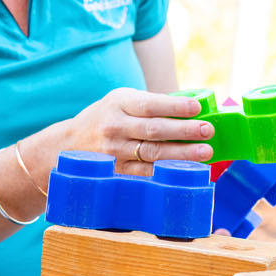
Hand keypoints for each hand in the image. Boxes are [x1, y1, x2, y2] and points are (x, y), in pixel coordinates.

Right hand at [48, 88, 213, 175]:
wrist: (68, 145)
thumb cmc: (106, 118)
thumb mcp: (121, 102)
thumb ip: (151, 105)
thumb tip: (193, 109)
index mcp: (119, 104)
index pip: (150, 105)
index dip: (174, 107)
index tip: (197, 108)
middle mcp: (115, 127)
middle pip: (154, 130)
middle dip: (184, 131)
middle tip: (207, 131)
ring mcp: (115, 152)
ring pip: (152, 154)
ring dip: (181, 154)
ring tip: (205, 152)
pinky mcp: (116, 172)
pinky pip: (145, 173)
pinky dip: (166, 173)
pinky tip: (185, 171)